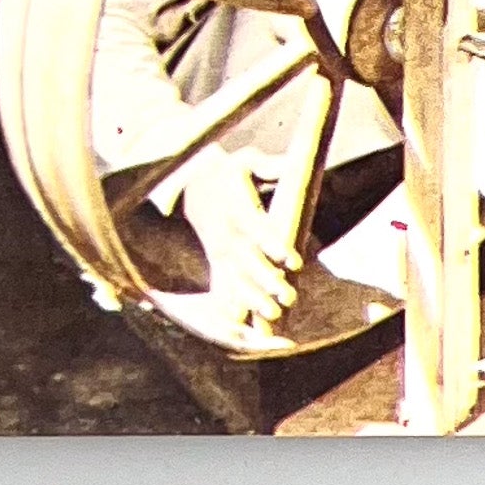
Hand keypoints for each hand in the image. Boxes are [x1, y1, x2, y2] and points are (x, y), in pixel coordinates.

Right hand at [180, 145, 301, 329]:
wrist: (190, 182)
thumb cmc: (226, 170)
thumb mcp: (245, 161)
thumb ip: (269, 165)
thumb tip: (293, 164)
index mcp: (235, 210)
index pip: (258, 231)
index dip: (275, 246)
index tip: (294, 262)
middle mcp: (226, 235)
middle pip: (248, 263)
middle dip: (268, 281)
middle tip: (288, 298)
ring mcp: (218, 251)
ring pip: (235, 279)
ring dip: (253, 298)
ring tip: (273, 313)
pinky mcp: (214, 260)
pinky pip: (219, 284)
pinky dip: (227, 304)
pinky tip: (236, 323)